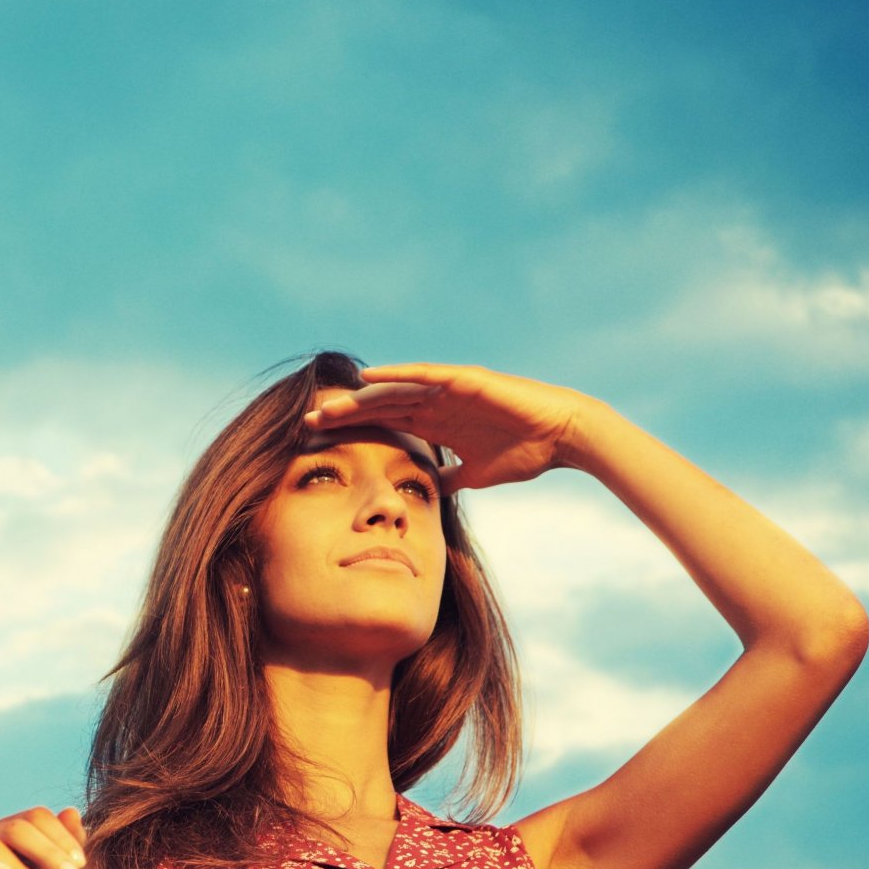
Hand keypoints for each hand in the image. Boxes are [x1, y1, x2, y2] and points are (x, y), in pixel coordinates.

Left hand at [306, 363, 613, 491]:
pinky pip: (425, 376)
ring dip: (360, 398)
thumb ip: (450, 478)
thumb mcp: (475, 474)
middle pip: (380, 407)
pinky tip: (369, 378)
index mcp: (436, 424)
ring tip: (328, 405)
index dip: (352, 432)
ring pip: (394, 391)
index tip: (319, 443)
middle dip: (344, 416)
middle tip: (307, 423)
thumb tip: (430, 492)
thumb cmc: (524, 453)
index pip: (384, 426)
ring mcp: (449, 389)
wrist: (561, 438)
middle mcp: (437, 403)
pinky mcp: (465, 380)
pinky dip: (397, 376)